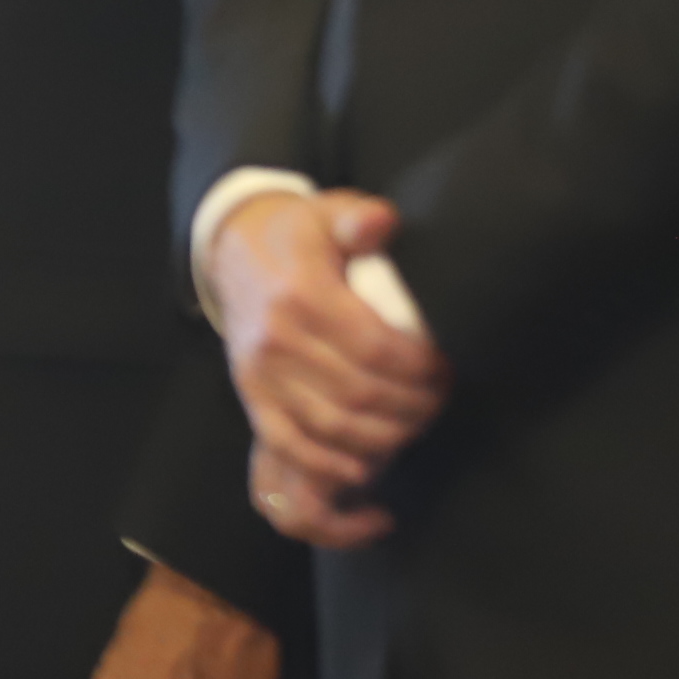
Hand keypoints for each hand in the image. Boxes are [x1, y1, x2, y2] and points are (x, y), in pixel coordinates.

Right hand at [208, 191, 445, 539]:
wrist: (234, 250)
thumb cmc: (297, 235)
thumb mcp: (328, 212)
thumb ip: (359, 217)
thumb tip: (382, 221)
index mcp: (302, 293)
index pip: (375, 349)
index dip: (419, 369)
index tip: (444, 370)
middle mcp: (276, 338)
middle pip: (360, 393)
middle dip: (411, 406)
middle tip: (438, 400)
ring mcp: (259, 372)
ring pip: (332, 425)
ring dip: (383, 438)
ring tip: (413, 426)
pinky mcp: (250, 393)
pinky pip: (288, 442)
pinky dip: (328, 463)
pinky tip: (364, 467)